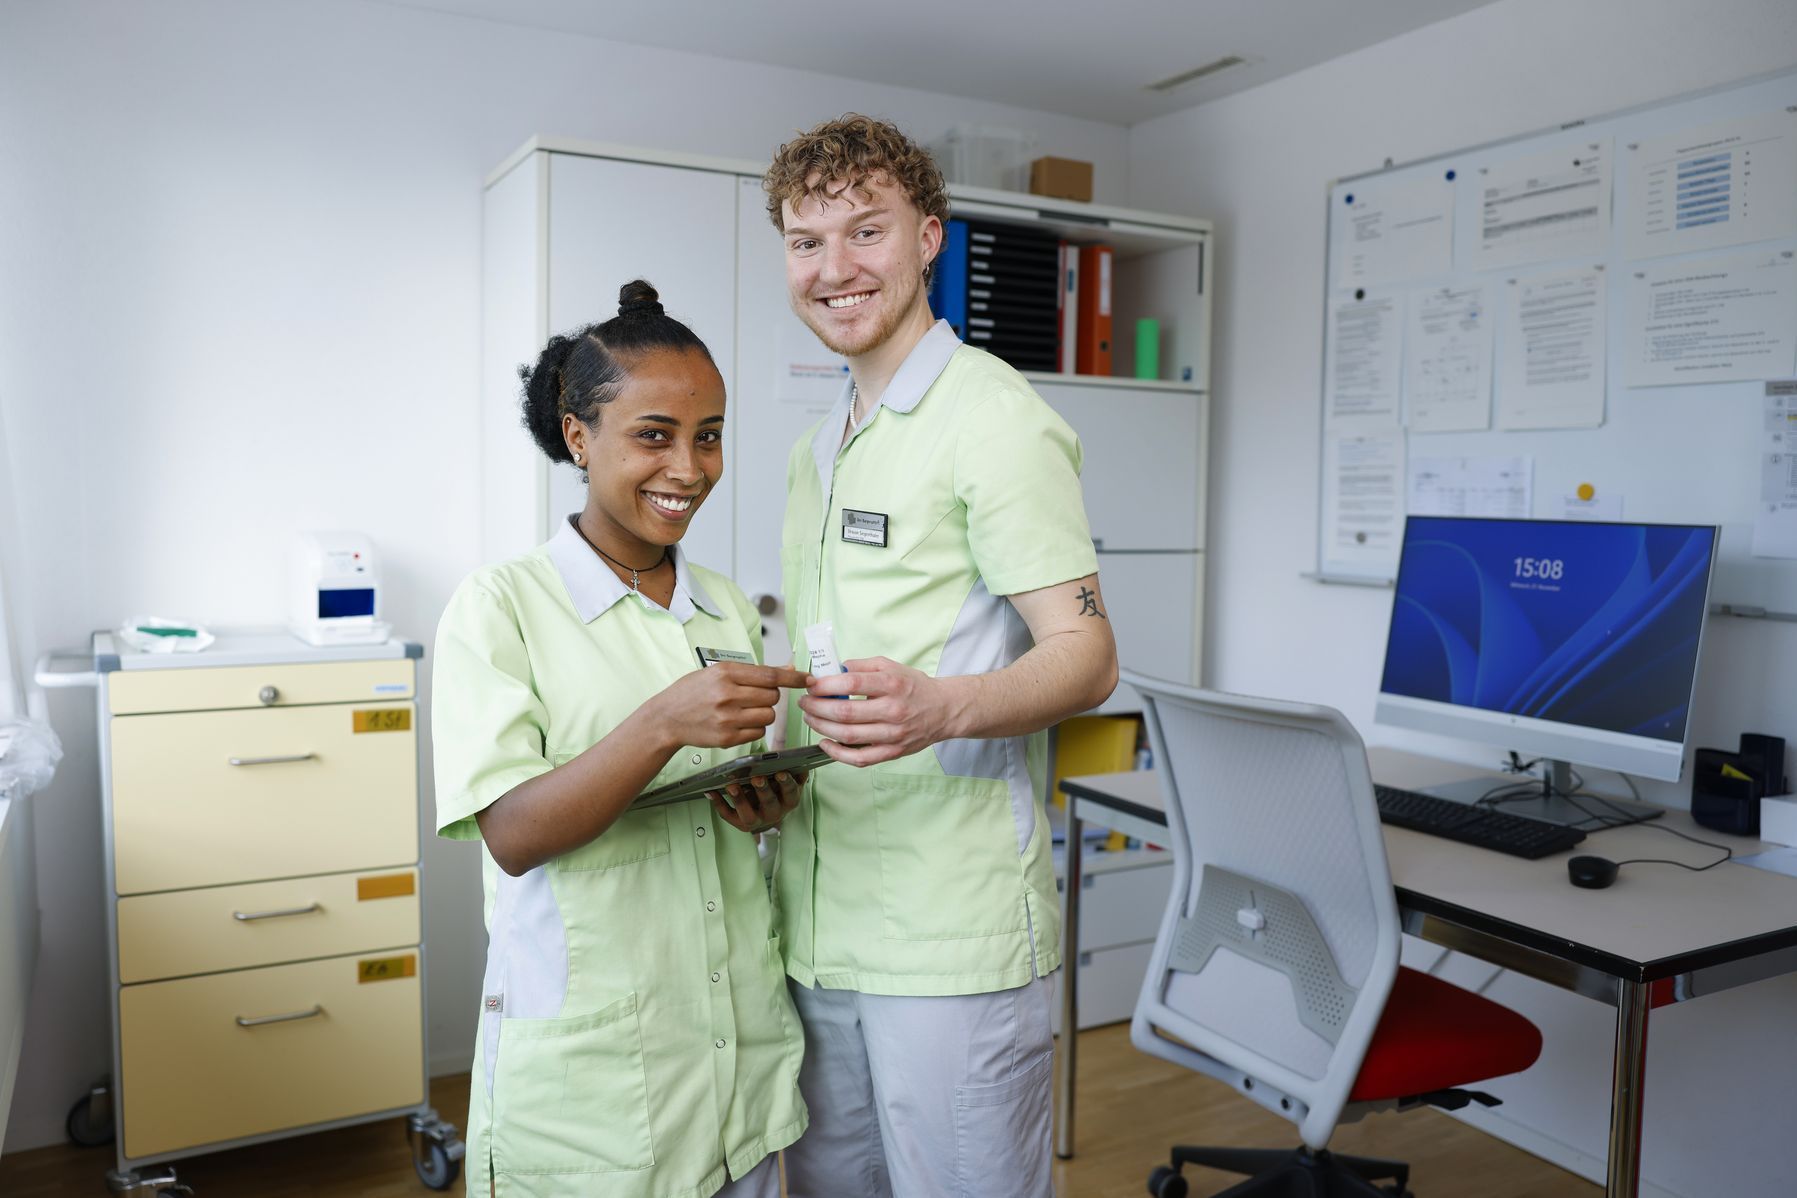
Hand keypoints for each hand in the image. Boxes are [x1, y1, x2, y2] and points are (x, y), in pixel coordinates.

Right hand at [647, 662, 811, 750]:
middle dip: (770, 697)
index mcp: (726, 673)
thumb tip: (787, 671)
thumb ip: (753, 672)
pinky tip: (737, 723)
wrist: (666, 718)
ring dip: (763, 713)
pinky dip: (754, 728)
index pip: (770, 676)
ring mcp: (727, 718)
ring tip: (743, 710)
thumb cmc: (692, 692)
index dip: (794, 679)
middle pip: (772, 697)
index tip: (809, 679)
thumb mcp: (718, 672)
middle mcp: (727, 695)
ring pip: (768, 716)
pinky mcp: (727, 738)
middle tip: (753, 697)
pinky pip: (758, 733)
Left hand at [709, 770, 805, 833]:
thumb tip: (791, 756)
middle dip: (763, 790)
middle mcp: (775, 813)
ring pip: (749, 814)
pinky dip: (719, 803)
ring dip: (740, 799)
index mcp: (788, 800)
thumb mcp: (787, 781)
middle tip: (757, 778)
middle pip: (770, 803)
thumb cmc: (776, 791)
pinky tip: (712, 792)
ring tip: (732, 785)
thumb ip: (790, 770)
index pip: (791, 792)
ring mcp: (757, 820)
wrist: (766, 814)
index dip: (787, 783)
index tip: (780, 772)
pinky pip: (728, 815)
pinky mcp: (741, 823)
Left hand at [797, 657, 958, 765]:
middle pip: (845, 712)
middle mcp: (893, 710)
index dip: (825, 685)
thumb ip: (861, 666)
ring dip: (821, 727)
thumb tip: (832, 669)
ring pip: (848, 736)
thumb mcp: (891, 666)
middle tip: (804, 702)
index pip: (851, 683)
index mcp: (892, 684)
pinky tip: (824, 742)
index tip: (811, 684)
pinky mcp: (892, 752)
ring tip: (810, 718)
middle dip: (817, 707)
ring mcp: (893, 734)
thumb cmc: (914, 687)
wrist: (944, 710)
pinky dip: (837, 753)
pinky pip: (860, 758)